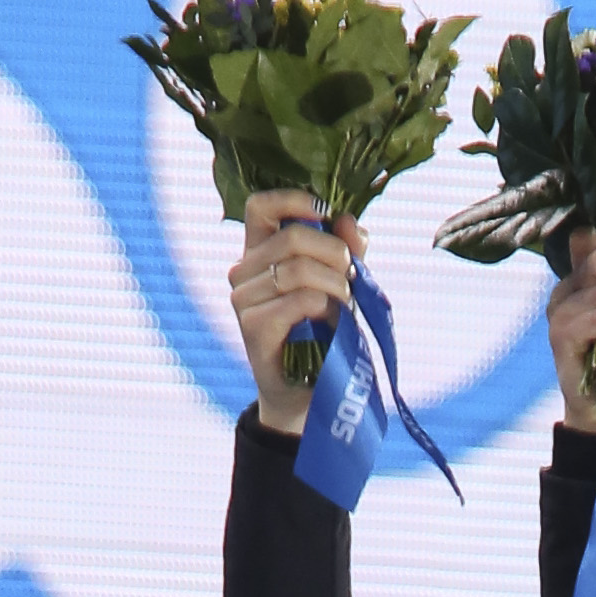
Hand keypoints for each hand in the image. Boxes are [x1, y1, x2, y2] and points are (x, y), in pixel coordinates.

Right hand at [231, 187, 358, 431]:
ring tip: (345, 306)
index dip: (293, 200)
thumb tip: (349, 220)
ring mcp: (243, 300)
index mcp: (259, 253)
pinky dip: (325, 307)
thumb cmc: (322, 335)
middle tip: (352, 277)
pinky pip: (299, 300)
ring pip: (298, 269)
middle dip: (334, 253)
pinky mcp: (253, 328)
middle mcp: (243, 272)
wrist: (308, 396)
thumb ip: (346, 251)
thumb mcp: (339, 285)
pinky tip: (331, 323)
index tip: (325, 213)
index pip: (260, 207)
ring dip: (335, 284)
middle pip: (292, 237)